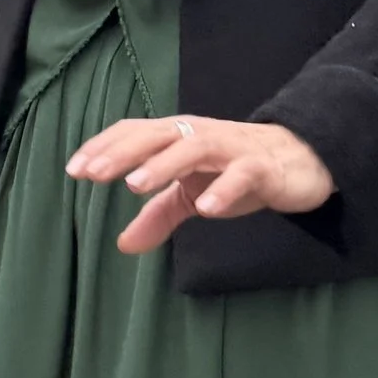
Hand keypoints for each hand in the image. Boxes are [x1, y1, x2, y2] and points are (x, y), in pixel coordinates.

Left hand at [65, 113, 333, 255]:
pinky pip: (243, 175)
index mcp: (180, 139)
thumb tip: (123, 244)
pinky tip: (207, 210)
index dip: (105, 148)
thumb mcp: (193, 194)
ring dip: (164, 164)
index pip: (136, 133)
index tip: (75, 169)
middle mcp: (201, 136)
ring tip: (136, 185)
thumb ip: (159, 215)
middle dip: (123, 153)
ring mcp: (233, 149)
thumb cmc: (238, 170)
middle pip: (157, 136)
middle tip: (93, 174)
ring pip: (195, 148)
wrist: (302, 161)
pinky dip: (224, 189)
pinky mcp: (262, 167)